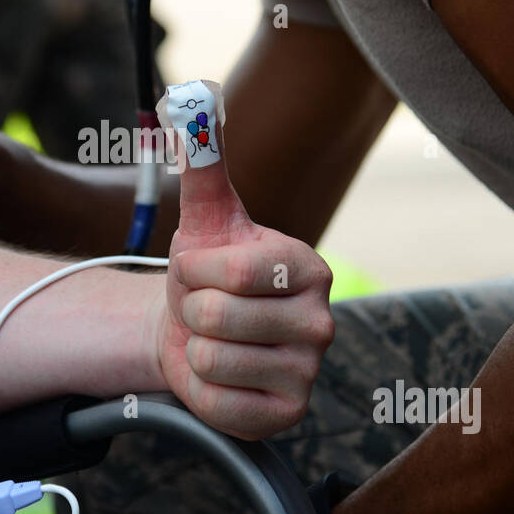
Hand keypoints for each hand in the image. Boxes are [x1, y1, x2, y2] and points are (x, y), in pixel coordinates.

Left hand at [155, 111, 334, 439]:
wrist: (195, 333)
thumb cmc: (207, 273)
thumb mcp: (205, 216)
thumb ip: (204, 159)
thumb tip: (196, 96)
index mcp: (309, 266)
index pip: (231, 270)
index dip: (194, 271)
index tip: (200, 272)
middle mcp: (323, 321)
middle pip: (217, 316)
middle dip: (191, 311)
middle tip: (205, 310)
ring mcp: (308, 372)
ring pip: (210, 359)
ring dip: (194, 349)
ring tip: (211, 340)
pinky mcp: (286, 416)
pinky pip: (215, 402)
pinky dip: (200, 389)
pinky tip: (218, 376)